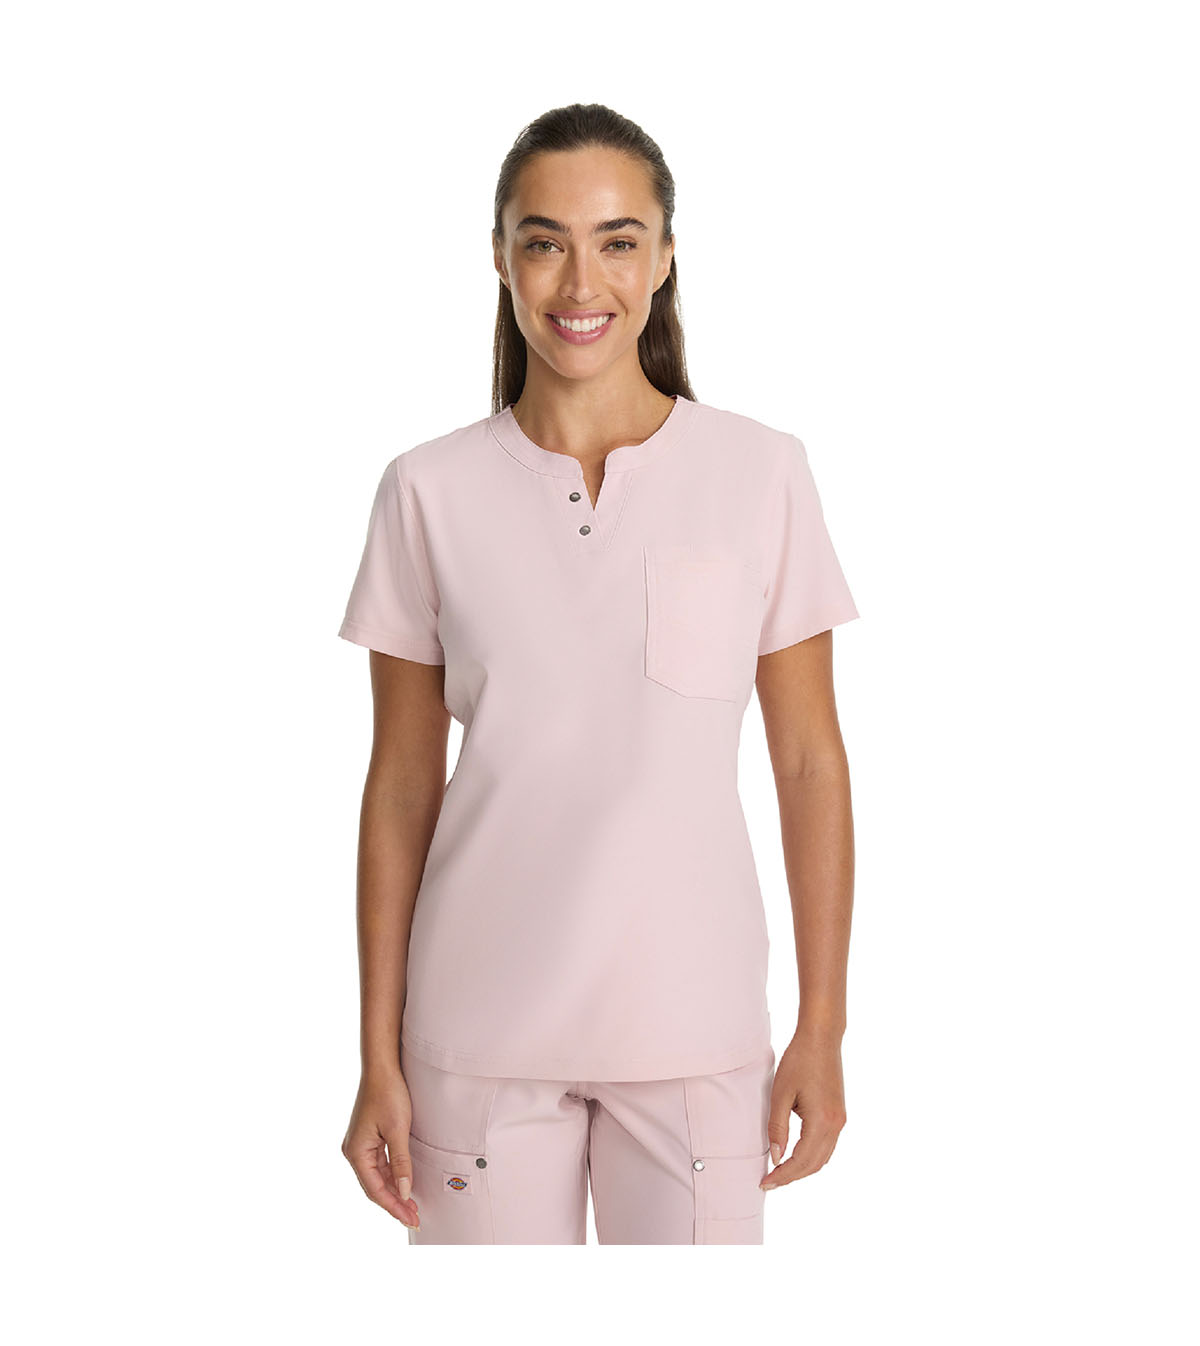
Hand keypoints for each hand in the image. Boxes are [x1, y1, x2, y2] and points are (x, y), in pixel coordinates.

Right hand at [342, 1069, 420, 1228]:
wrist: (382, 1067)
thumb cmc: (388, 1093)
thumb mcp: (398, 1130)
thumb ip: (401, 1163)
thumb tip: (405, 1192)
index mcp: (356, 1152)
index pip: (375, 1189)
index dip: (394, 1206)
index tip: (410, 1218)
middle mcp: (354, 1151)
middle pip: (375, 1186)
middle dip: (395, 1203)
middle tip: (414, 1219)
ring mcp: (361, 1145)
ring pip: (378, 1176)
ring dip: (395, 1190)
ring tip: (412, 1207)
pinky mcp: (369, 1138)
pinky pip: (380, 1164)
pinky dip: (393, 1176)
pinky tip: (405, 1184)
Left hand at [761, 1026, 846, 1189]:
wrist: (822, 1038)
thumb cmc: (799, 1061)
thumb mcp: (781, 1094)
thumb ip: (777, 1128)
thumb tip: (776, 1157)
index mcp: (822, 1121)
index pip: (801, 1161)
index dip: (783, 1175)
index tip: (765, 1182)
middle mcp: (836, 1125)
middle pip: (814, 1165)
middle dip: (792, 1176)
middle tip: (769, 1181)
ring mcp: (840, 1121)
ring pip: (823, 1158)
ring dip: (802, 1168)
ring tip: (779, 1172)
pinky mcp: (839, 1115)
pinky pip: (827, 1145)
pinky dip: (811, 1156)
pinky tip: (795, 1155)